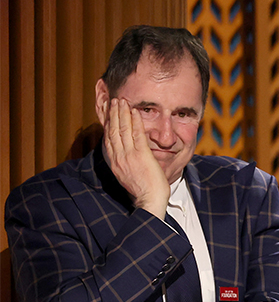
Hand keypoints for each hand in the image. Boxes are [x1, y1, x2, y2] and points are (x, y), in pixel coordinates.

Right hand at [102, 98, 169, 218]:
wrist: (150, 201)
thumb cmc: (143, 190)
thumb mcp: (128, 174)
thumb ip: (125, 162)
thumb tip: (124, 153)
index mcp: (114, 162)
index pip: (108, 137)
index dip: (106, 122)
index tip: (105, 110)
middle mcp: (118, 157)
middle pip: (112, 130)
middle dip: (112, 113)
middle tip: (112, 100)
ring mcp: (129, 156)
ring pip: (122, 130)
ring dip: (122, 113)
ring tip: (122, 101)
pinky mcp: (142, 156)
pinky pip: (137, 135)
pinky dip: (135, 122)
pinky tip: (135, 112)